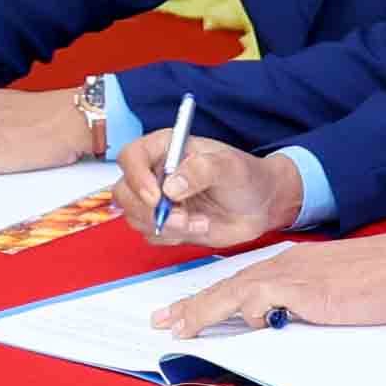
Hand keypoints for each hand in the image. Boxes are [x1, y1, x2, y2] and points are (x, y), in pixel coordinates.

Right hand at [120, 134, 313, 250]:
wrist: (260, 204)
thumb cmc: (246, 177)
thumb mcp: (230, 167)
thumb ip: (202, 170)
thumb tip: (170, 187)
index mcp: (166, 148)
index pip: (131, 156)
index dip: (137, 177)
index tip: (157, 196)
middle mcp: (156, 173)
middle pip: (124, 192)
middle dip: (149, 210)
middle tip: (181, 217)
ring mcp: (158, 200)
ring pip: (135, 217)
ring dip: (166, 226)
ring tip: (200, 221)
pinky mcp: (164, 223)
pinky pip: (152, 235)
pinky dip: (174, 237)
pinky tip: (200, 226)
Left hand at [151, 229, 385, 338]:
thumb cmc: (384, 280)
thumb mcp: (336, 291)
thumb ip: (308, 303)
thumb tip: (287, 322)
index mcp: (293, 264)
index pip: (242, 282)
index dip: (211, 297)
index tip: (187, 310)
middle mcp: (285, 264)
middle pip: (227, 285)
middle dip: (192, 305)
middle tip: (162, 320)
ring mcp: (291, 274)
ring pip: (233, 292)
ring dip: (202, 311)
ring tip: (178, 328)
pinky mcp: (301, 287)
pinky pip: (259, 299)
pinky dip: (245, 313)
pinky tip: (246, 325)